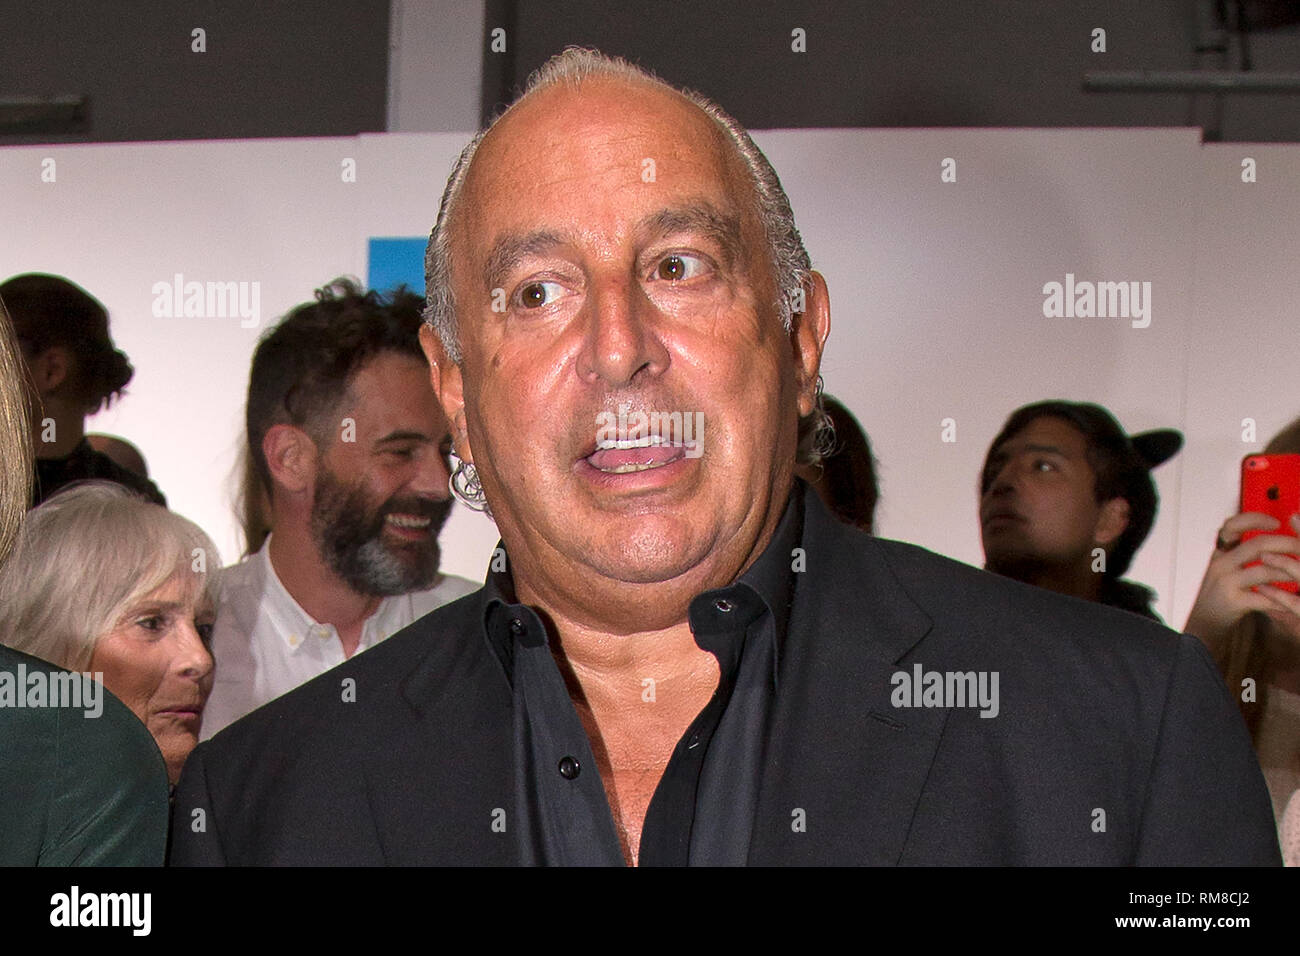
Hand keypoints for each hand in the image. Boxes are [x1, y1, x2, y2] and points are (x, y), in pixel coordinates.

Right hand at [1184, 513, 1299, 644]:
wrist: (1204, 623)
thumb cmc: (1221, 595)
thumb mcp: (1225, 568)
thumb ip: (1242, 553)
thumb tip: (1272, 540)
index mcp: (1220, 552)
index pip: (1232, 525)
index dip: (1255, 519)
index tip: (1276, 523)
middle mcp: (1221, 564)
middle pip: (1257, 545)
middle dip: (1286, 544)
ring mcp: (1226, 582)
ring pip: (1264, 570)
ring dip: (1290, 572)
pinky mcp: (1233, 601)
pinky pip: (1265, 597)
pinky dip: (1283, 599)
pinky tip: (1292, 601)